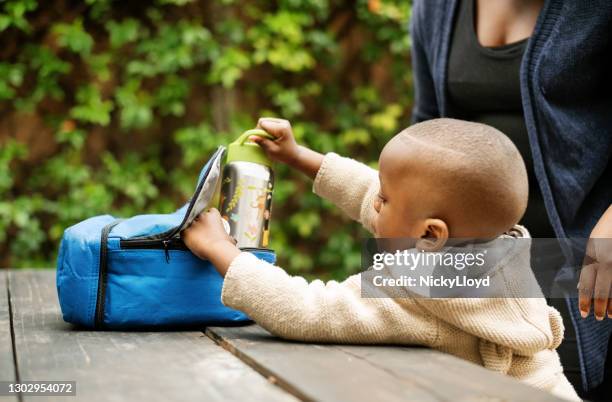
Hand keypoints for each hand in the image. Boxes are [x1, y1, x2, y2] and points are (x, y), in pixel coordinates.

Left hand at [181, 208, 239, 275]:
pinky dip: (184, 235)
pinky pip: (182, 231)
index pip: (210, 211)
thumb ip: (230, 237)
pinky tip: (187, 240)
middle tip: (202, 232)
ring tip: (194, 237)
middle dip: (199, 222)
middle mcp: (202, 216)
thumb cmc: (225, 245)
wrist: (216, 250)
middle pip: (198, 216)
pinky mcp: (185, 232)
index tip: (211, 225)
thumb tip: (233, 241)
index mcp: (213, 214)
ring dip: (191, 228)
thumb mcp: (230, 239)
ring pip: (189, 223)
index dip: (210, 217)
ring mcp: (193, 223)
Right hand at [251, 117, 299, 164]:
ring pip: (264, 121)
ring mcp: (282, 121)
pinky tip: (271, 137)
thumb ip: (262, 142)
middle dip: (260, 131)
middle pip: (263, 121)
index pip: (262, 124)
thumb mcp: (272, 150)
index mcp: (282, 128)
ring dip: (263, 130)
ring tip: (269, 140)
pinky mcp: (281, 122)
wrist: (294, 154)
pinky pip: (268, 122)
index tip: (262, 141)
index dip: (259, 132)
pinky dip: (267, 130)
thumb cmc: (283, 154)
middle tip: (266, 141)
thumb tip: (250, 137)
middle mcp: (283, 122)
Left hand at [578, 205, 611, 319]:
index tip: (584, 312)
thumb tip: (580, 285)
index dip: (585, 298)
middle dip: (598, 305)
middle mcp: (604, 258)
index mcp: (593, 253)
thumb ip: (590, 261)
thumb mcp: (595, 242)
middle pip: (600, 287)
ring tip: (610, 316)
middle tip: (598, 318)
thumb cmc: (610, 227)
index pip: (586, 281)